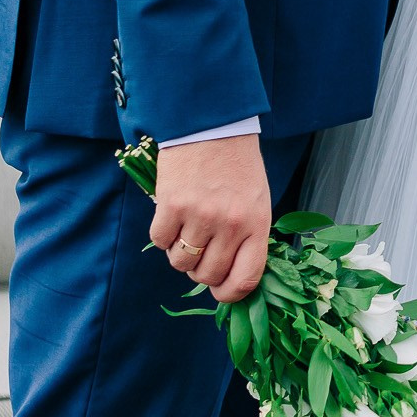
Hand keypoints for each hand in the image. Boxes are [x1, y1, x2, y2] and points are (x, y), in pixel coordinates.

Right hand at [149, 135, 270, 303]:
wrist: (213, 122)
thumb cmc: (237, 163)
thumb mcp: (255, 199)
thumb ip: (246, 236)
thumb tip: (229, 276)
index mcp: (256, 222)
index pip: (246, 279)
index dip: (230, 294)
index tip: (220, 290)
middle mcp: (229, 223)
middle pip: (208, 275)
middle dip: (201, 270)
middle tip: (200, 249)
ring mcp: (200, 215)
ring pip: (181, 263)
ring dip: (180, 253)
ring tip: (186, 229)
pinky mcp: (172, 205)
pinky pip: (160, 242)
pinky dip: (163, 235)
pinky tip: (172, 215)